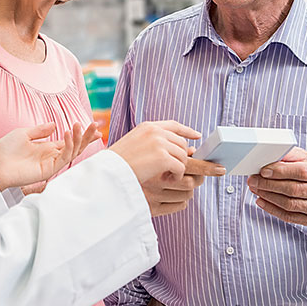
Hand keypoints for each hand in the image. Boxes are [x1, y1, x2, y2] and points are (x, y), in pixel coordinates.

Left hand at [19, 122, 99, 194]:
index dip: (82, 134)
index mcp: (47, 148)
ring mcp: (51, 163)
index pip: (69, 141)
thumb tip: (55, 125)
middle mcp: (51, 156)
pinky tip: (68, 134)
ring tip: (79, 125)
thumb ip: (40, 130)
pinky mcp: (48, 170)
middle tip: (96, 126)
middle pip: (75, 146)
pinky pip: (63, 158)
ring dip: (78, 139)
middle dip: (86, 137)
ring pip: (72, 152)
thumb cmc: (5, 149)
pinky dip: (68, 146)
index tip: (94, 126)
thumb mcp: (24, 134)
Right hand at [109, 121, 223, 215]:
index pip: (173, 125)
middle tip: (175, 171)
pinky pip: (181, 167)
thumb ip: (153, 143)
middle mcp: (155, 131)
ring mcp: (159, 143)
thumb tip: (181, 149)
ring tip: (168, 177)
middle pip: (182, 144)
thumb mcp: (134, 146)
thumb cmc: (119, 164)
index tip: (197, 136)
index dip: (187, 131)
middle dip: (183, 158)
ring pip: (184, 156)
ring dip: (179, 169)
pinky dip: (177, 176)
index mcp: (147, 127)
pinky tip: (167, 180)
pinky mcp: (163, 157)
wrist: (109, 172)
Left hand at [247, 147, 306, 225]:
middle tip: (253, 180)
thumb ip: (291, 156)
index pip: (302, 172)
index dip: (281, 171)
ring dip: (268, 196)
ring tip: (255, 188)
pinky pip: (289, 216)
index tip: (263, 170)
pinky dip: (272, 209)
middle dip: (269, 184)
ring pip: (290, 204)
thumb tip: (270, 154)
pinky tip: (261, 201)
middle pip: (294, 189)